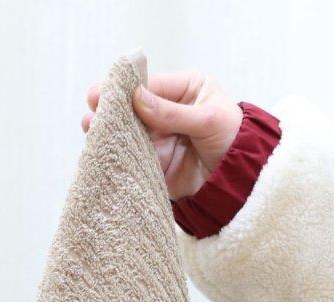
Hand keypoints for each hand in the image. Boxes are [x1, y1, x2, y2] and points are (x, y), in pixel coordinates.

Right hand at [82, 71, 241, 200]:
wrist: (242, 185)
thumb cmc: (234, 142)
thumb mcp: (207, 120)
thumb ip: (172, 112)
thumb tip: (136, 98)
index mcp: (185, 90)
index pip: (150, 84)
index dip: (126, 88)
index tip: (103, 92)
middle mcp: (169, 112)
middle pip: (133, 109)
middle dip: (112, 111)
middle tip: (92, 115)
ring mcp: (160, 139)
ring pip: (129, 133)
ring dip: (111, 134)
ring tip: (92, 133)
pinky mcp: (155, 164)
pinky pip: (133, 159)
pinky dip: (118, 158)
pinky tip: (102, 155)